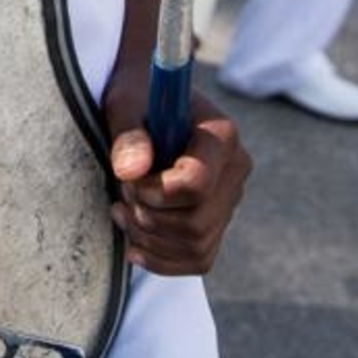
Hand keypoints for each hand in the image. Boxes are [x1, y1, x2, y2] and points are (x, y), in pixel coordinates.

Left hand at [105, 89, 252, 276]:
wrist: (147, 102)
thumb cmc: (136, 98)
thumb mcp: (123, 104)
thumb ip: (127, 134)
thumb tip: (132, 171)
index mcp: (221, 135)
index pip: (196, 184)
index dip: (156, 192)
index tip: (129, 178)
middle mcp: (235, 170)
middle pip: (196, 224)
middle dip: (148, 217)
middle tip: (122, 190)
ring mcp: (229, 199)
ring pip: (196, 246)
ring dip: (149, 237)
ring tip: (122, 208)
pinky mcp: (217, 222)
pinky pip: (199, 259)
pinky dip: (162, 259)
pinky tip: (133, 244)